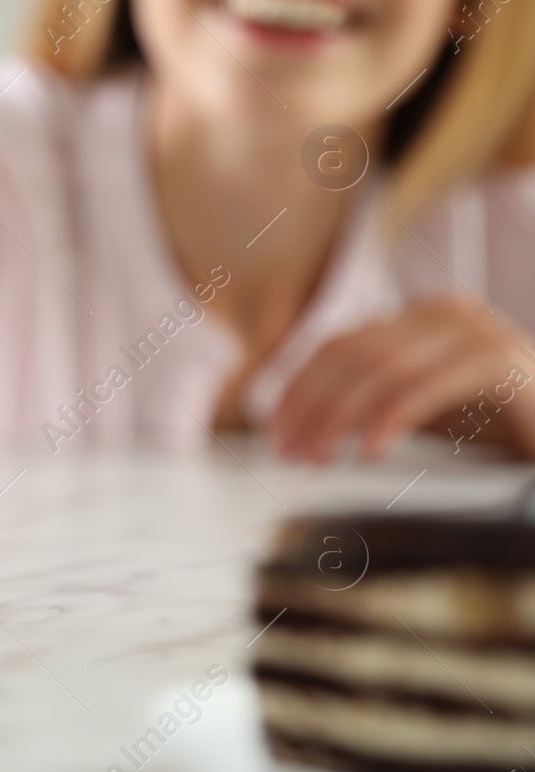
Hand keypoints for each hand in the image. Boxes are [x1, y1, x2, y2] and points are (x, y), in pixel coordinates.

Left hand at [272, 298, 534, 461]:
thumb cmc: (493, 418)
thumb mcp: (419, 402)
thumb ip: (368, 399)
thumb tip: (297, 427)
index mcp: (416, 316)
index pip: (335, 346)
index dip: (297, 389)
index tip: (275, 433)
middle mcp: (441, 312)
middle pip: (351, 357)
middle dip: (311, 408)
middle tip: (289, 452)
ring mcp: (473, 332)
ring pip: (381, 371)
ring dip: (339, 420)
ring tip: (318, 458)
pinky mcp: (497, 362)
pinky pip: (426, 389)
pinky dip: (388, 421)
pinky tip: (367, 453)